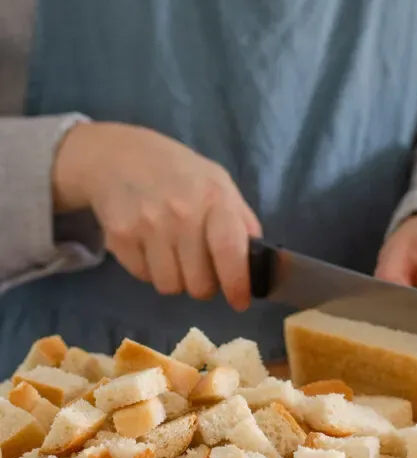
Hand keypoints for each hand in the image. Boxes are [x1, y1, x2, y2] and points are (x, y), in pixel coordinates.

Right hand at [53, 122, 260, 309]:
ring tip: (172, 252)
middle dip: (203, 283)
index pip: (230, 250)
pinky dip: (149, 269)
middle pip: (199, 283)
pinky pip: (143, 277)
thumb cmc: (177, 173)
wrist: (118, 156)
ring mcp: (148, 226)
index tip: (239, 301)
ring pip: (170, 286)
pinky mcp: (119, 237)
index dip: (237, 283)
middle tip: (199, 267)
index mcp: (214, 197)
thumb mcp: (218, 183)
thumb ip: (240, 220)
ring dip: (175, 278)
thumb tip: (257, 261)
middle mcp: (181, 213)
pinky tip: (149, 244)